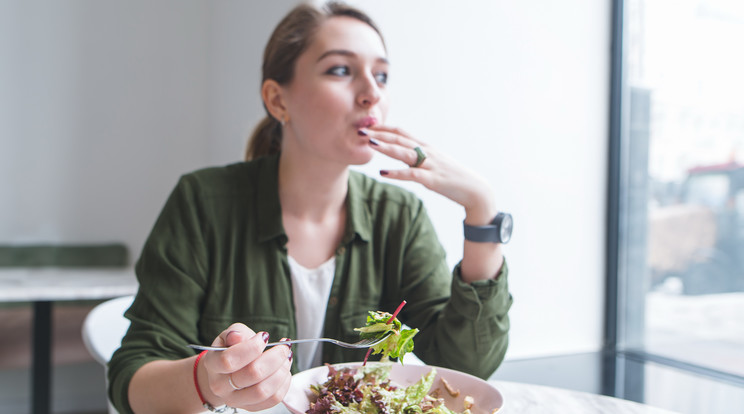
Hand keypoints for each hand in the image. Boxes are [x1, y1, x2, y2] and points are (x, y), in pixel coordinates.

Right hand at [198, 323, 292, 410]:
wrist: (226, 371)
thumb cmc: (231, 349)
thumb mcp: (230, 335)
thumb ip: (235, 333)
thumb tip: (237, 336)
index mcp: (213, 364)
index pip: (229, 360)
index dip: (252, 347)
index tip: (264, 336)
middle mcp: (220, 386)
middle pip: (252, 375)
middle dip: (275, 357)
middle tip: (283, 346)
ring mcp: (235, 400)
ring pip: (263, 390)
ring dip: (281, 371)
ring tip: (286, 358)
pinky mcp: (250, 407)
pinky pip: (272, 399)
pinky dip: (284, 383)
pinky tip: (284, 370)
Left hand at [366, 125, 496, 223]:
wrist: (475, 189)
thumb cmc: (452, 177)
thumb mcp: (433, 163)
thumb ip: (416, 157)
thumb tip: (398, 154)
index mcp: (426, 147)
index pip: (401, 133)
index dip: (384, 128)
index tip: (368, 125)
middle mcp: (427, 152)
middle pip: (400, 139)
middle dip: (380, 134)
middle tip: (361, 130)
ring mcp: (430, 165)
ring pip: (405, 153)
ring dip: (386, 147)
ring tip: (370, 143)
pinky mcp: (433, 179)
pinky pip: (412, 175)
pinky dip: (397, 173)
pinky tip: (383, 174)